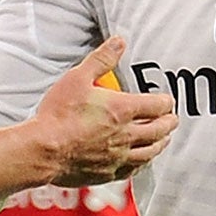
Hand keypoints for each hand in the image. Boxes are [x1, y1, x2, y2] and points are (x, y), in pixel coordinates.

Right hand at [34, 38, 176, 184]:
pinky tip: (140, 162)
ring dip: (160, 145)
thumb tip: (118, 43)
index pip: (158, 106)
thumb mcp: (78, 78)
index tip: (166, 101)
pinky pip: (132, 170)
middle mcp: (126, 135)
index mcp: (122, 110)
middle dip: (169, 123)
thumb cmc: (58, 115)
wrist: (43, 149)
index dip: (166, 102)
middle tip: (172, 120)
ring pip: (150, 153)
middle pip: (159, 130)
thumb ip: (101, 59)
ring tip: (163, 140)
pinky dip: (141, 164)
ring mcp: (118, 156)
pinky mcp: (107, 173)